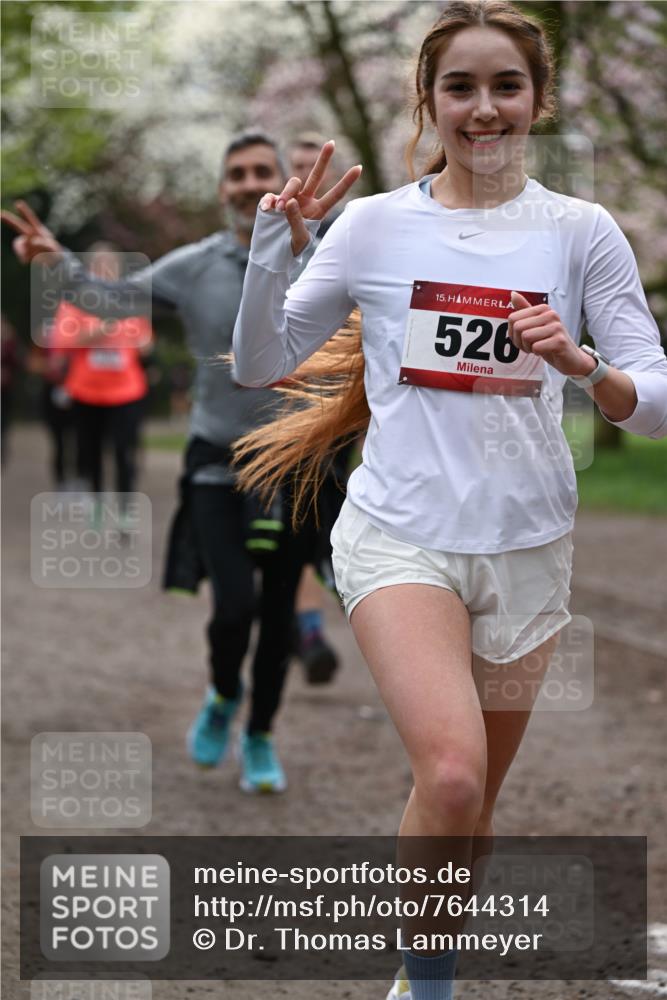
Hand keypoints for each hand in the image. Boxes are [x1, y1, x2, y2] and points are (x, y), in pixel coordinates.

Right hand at [0, 200, 62, 263]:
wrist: (51, 263)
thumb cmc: (53, 253)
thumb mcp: (53, 249)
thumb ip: (45, 244)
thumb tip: (32, 241)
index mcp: (38, 231)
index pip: (31, 219)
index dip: (25, 211)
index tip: (18, 203)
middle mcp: (30, 235)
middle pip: (18, 225)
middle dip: (9, 219)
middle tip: (1, 214)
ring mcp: (25, 243)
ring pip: (20, 244)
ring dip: (28, 251)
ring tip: (40, 256)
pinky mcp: (23, 253)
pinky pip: (22, 256)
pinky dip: (26, 259)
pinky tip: (33, 261)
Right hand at [259, 140, 362, 255]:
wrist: (273, 254)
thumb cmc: (292, 249)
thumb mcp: (299, 239)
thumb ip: (296, 220)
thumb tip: (289, 201)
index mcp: (317, 211)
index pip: (334, 194)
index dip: (346, 182)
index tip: (359, 167)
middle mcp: (305, 201)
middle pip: (315, 176)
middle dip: (323, 160)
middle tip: (332, 143)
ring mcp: (289, 199)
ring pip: (292, 184)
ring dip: (286, 194)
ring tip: (279, 210)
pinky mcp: (273, 201)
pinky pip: (272, 195)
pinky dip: (269, 201)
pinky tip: (268, 210)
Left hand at [508, 291, 596, 377]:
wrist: (571, 358)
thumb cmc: (550, 342)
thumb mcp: (535, 325)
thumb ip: (524, 311)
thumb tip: (513, 294)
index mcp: (543, 309)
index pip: (513, 318)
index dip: (513, 333)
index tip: (524, 339)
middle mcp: (551, 314)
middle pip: (518, 327)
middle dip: (519, 342)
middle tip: (531, 346)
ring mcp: (556, 327)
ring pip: (526, 337)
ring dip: (528, 348)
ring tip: (539, 348)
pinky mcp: (560, 341)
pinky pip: (536, 347)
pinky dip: (537, 353)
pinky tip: (546, 352)